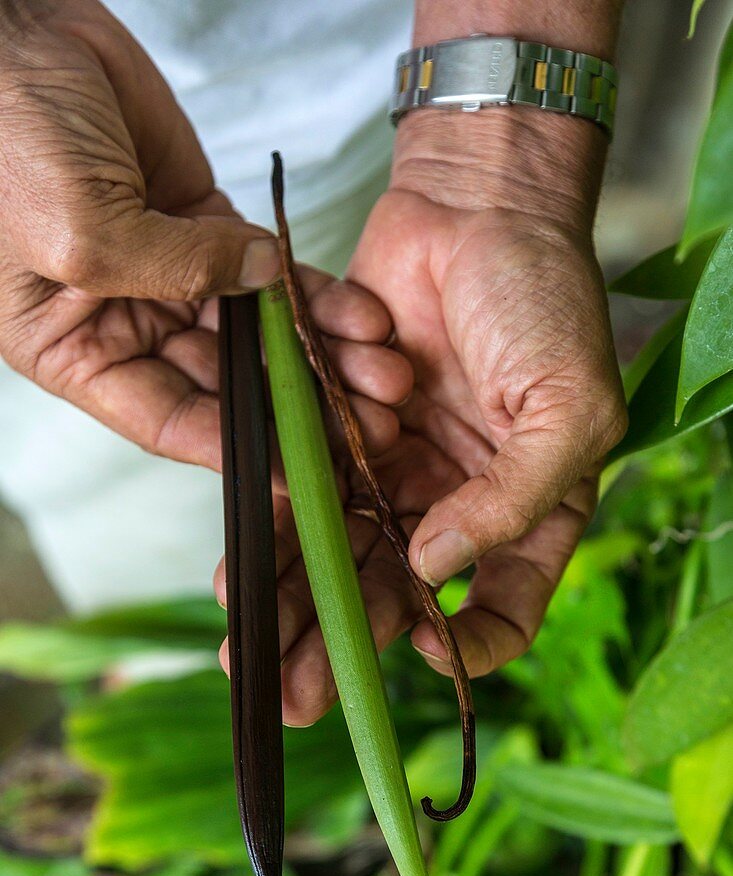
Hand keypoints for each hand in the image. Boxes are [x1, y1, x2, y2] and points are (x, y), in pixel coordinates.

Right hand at [0, 0, 395, 469]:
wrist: (20, 33)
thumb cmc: (8, 137)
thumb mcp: (79, 233)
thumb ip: (170, 273)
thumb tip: (258, 284)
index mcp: (75, 352)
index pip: (170, 422)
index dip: (242, 452)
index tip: (306, 474)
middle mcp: (128, 324)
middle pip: (229, 387)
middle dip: (302, 407)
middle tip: (370, 427)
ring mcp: (173, 275)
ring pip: (261, 335)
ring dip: (323, 357)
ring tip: (386, 379)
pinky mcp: (210, 226)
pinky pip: (272, 272)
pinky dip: (318, 294)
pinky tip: (364, 319)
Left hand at [220, 109, 625, 724]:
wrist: (477, 203)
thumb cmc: (545, 298)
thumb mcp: (567, 405)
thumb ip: (514, 498)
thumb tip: (436, 565)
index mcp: (526, 512)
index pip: (505, 608)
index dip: (471, 644)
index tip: (429, 651)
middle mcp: (456, 504)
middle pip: (399, 595)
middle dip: (347, 645)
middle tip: (299, 698)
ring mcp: (396, 469)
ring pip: (339, 553)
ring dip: (295, 602)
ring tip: (249, 649)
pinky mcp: (340, 427)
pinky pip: (302, 488)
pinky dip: (274, 526)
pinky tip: (243, 566)